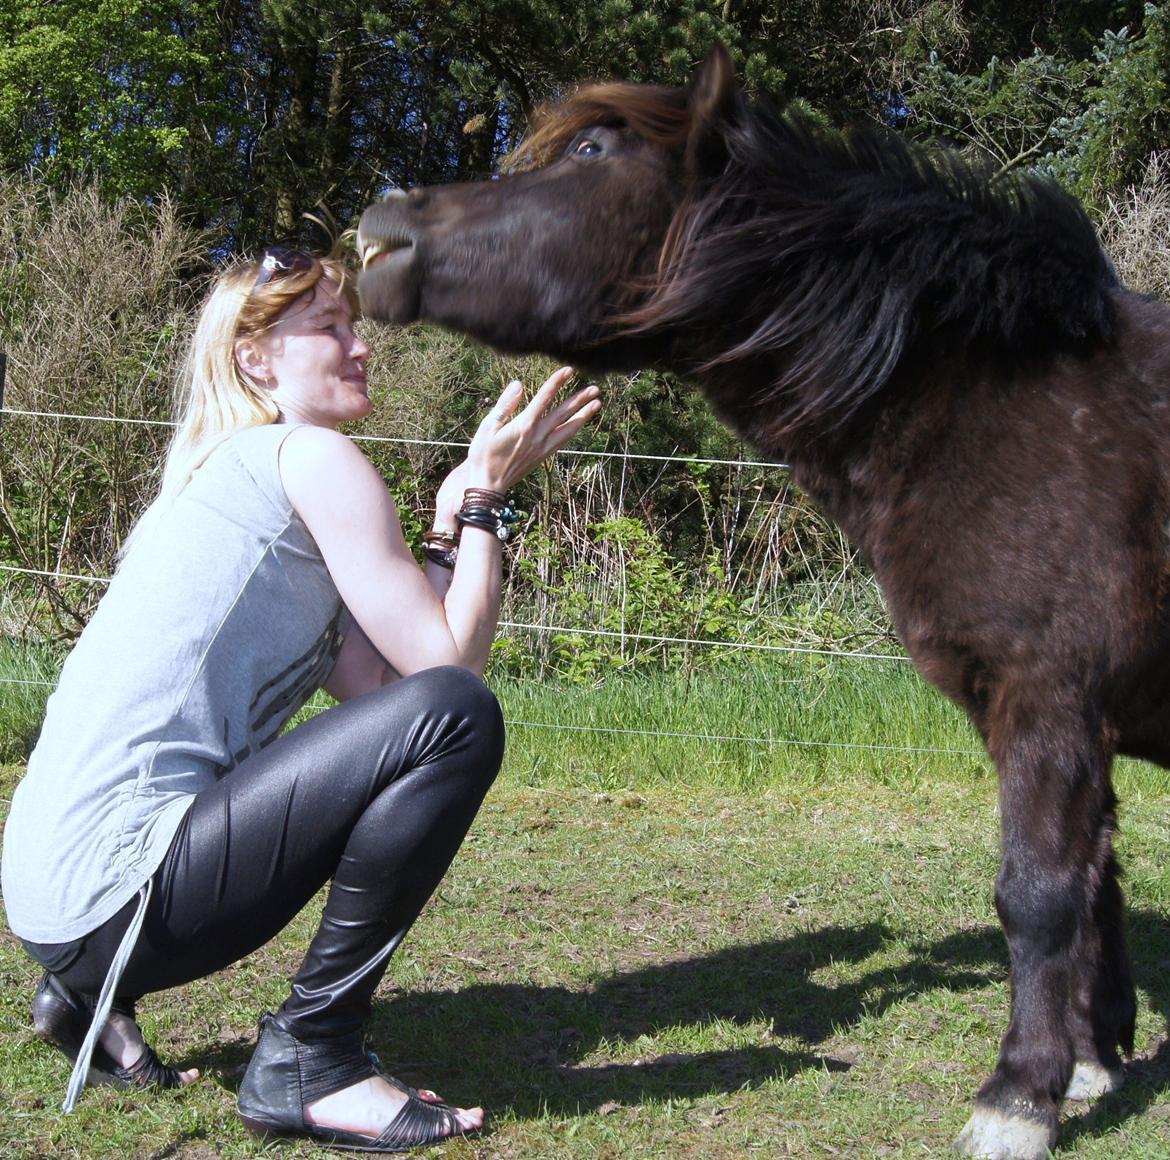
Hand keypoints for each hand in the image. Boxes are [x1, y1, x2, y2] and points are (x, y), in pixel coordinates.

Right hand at [463, 367, 600, 493]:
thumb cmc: (483, 455)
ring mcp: (543, 447)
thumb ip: (505, 405)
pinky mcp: (543, 456)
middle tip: (596, 388)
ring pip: (569, 428)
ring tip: (597, 404)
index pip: (544, 398)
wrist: (488, 485)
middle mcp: (537, 436)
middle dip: (580, 399)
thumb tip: (518, 384)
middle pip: (563, 413)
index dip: (557, 382)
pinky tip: (580, 424)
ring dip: (584, 415)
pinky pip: (563, 440)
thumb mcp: (487, 427)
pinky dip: (574, 430)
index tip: (569, 370)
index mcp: (524, 425)